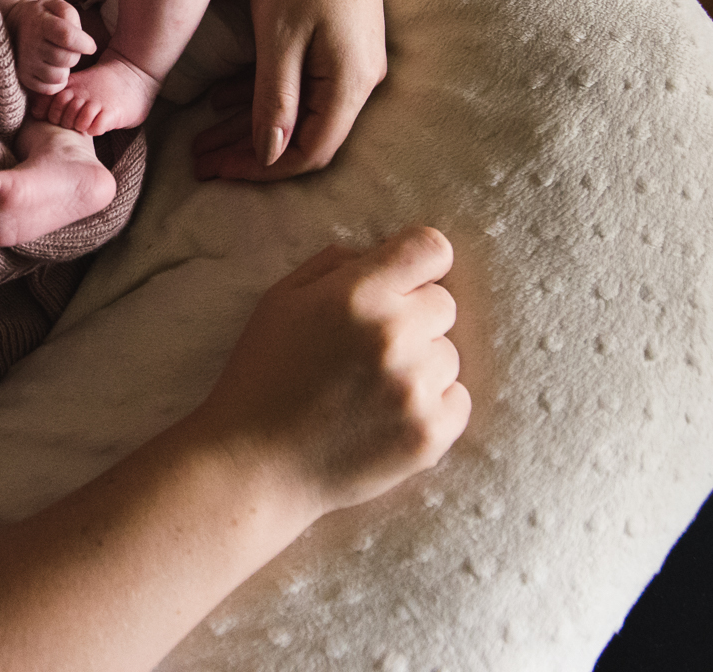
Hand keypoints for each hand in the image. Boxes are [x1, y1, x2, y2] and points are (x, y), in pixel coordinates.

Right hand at [5, 0, 96, 94]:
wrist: (15, 26)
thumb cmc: (43, 17)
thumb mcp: (56, 6)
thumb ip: (70, 15)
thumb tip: (83, 39)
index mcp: (41, 24)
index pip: (68, 37)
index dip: (85, 43)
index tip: (90, 45)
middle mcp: (31, 45)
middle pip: (67, 59)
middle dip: (75, 55)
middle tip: (70, 49)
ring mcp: (26, 64)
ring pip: (60, 77)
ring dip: (66, 69)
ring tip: (60, 59)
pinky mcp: (25, 78)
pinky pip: (50, 89)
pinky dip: (57, 82)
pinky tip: (54, 69)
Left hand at [191, 0, 386, 177]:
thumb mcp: (279, 38)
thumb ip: (275, 101)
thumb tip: (270, 156)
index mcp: (350, 82)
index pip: (307, 152)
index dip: (260, 169)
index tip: (215, 170)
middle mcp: (360, 76)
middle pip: (302, 135)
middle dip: (248, 152)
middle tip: (198, 158)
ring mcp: (351, 56)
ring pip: (298, 109)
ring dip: (249, 124)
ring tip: (200, 136)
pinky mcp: (338, 37)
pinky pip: (301, 81)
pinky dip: (261, 94)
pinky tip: (220, 99)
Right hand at [192, 225, 469, 515]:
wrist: (254, 463)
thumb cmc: (262, 375)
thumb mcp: (281, 299)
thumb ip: (335, 264)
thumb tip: (382, 254)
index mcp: (356, 294)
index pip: (430, 248)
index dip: (420, 261)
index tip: (406, 279)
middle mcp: (393, 335)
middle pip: (444, 304)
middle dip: (413, 316)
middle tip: (371, 345)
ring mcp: (415, 389)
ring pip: (449, 354)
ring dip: (420, 363)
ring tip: (371, 386)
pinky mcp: (429, 436)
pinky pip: (458, 399)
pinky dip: (432, 404)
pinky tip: (389, 413)